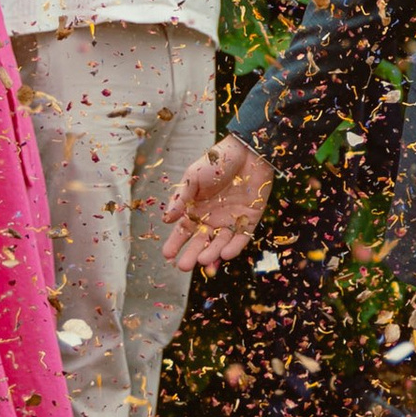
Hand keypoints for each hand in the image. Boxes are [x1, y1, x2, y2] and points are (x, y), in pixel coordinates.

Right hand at [166, 131, 273, 272]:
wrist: (247, 150)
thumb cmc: (216, 161)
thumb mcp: (193, 178)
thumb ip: (181, 199)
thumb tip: (166, 219)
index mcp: (196, 209)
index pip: (184, 231)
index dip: (175, 243)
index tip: (167, 255)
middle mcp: (212, 218)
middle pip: (200, 242)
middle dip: (191, 254)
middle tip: (183, 266)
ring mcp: (231, 220)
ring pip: (220, 243)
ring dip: (211, 253)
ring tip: (202, 261)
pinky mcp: (249, 220)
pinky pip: (241, 238)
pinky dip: (234, 247)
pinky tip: (224, 255)